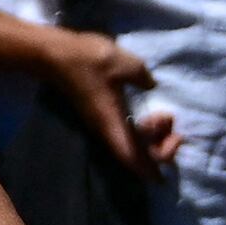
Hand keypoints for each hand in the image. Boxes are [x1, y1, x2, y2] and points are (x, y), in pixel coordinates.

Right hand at [0, 15, 179, 176]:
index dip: (153, 170)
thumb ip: (145, 79)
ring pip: (132, 144)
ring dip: (152, 137)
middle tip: (170, 122)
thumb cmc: (89, 61)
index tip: (170, 159)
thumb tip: (151, 87)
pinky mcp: (101, 115)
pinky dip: (142, 130)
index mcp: (113, 125)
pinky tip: (150, 115)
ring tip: (163, 114)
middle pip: (136, 157)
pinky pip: (127, 133)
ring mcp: (103, 124)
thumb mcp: (126, 64)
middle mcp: (108, 131)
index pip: (135, 159)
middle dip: (160, 147)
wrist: (55, 55)